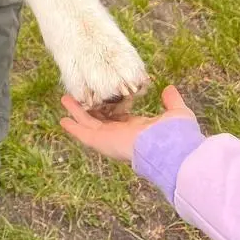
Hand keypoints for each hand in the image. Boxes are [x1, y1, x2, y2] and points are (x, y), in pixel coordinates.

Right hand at [59, 85, 196, 162]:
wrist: (170, 150)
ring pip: (89, 124)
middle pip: (100, 121)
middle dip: (88, 110)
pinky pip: (85, 134)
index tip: (103, 102)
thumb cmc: (176, 134)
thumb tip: (168, 89)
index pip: (120, 119)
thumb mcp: (176, 112)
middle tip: (77, 99)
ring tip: (64, 100)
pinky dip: (74, 128)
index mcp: (138, 129)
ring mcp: (111, 139)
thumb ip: (171, 101)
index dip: (110, 110)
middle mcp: (122, 134)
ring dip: (77, 113)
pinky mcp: (103, 142)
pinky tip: (63, 121)